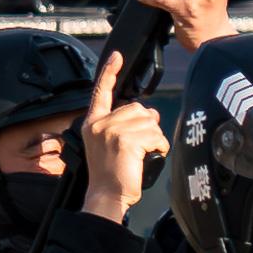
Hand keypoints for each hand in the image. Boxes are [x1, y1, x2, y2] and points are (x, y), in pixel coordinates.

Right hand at [75, 50, 167, 218]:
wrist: (106, 196)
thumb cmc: (110, 175)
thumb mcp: (107, 144)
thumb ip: (121, 125)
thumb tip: (149, 114)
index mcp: (93, 123)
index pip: (101, 91)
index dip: (109, 72)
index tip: (116, 56)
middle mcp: (100, 123)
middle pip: (138, 108)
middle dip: (146, 126)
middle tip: (137, 148)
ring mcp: (112, 131)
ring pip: (150, 122)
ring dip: (154, 139)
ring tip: (139, 156)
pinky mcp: (127, 140)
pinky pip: (156, 136)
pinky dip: (159, 148)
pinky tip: (146, 159)